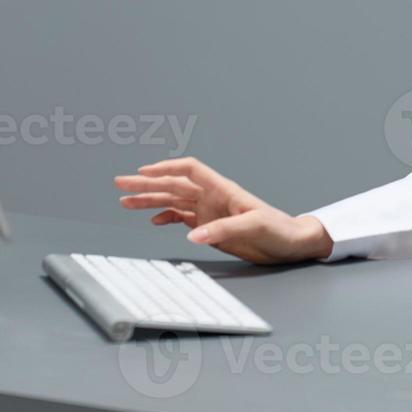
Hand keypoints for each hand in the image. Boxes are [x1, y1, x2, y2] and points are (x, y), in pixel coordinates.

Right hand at [115, 157, 332, 263]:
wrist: (291, 244)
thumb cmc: (279, 229)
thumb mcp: (253, 228)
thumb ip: (222, 230)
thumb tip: (192, 235)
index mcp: (223, 189)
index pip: (189, 170)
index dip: (166, 168)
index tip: (143, 172)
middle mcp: (212, 197)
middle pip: (174, 184)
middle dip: (146, 183)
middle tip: (120, 183)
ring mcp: (210, 211)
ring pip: (173, 200)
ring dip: (149, 200)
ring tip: (125, 201)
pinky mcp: (210, 227)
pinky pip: (181, 217)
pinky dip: (165, 216)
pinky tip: (152, 219)